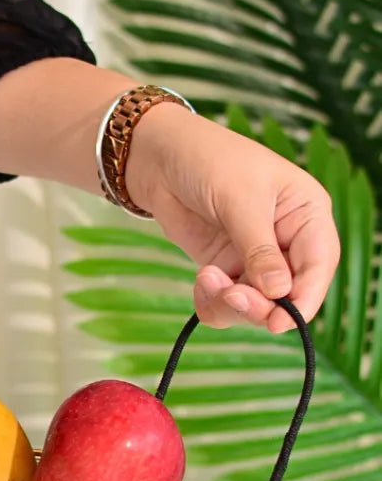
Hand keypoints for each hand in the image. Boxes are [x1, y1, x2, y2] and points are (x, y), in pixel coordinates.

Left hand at [126, 106, 340, 331]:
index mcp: (306, 213)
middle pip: (288, 293)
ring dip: (231, 303)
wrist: (161, 158)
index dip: (305, 297)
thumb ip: (259, 249)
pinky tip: (202, 280)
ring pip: (256, 304)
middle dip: (260, 304)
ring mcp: (255, 258)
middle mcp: (286, 239)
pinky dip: (213, 301)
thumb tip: (279, 292)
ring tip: (207, 278)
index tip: (279, 321)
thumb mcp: (239, 201)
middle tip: (232, 296)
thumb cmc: (209, 161)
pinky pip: (226, 302)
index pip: (319, 264)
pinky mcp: (226, 268)